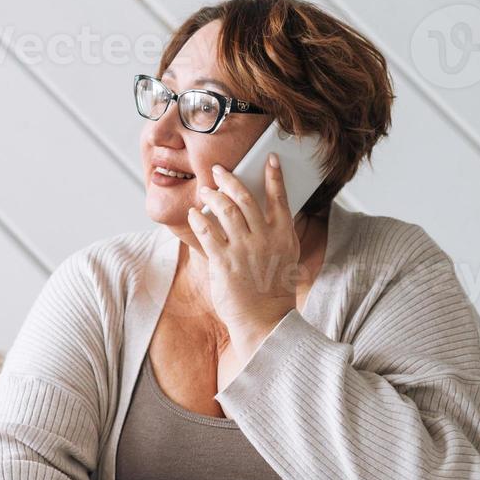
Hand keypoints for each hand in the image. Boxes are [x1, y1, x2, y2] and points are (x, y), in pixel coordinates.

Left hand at [186, 153, 298, 350]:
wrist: (267, 321)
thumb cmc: (273, 291)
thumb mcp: (285, 258)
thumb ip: (276, 235)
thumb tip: (262, 214)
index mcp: (284, 236)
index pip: (280, 199)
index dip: (274, 176)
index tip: (270, 159)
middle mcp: (265, 239)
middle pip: (245, 198)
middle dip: (230, 179)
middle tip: (218, 170)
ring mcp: (245, 249)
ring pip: (226, 210)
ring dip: (212, 196)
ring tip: (204, 191)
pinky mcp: (225, 262)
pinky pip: (208, 232)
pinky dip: (199, 219)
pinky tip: (194, 214)